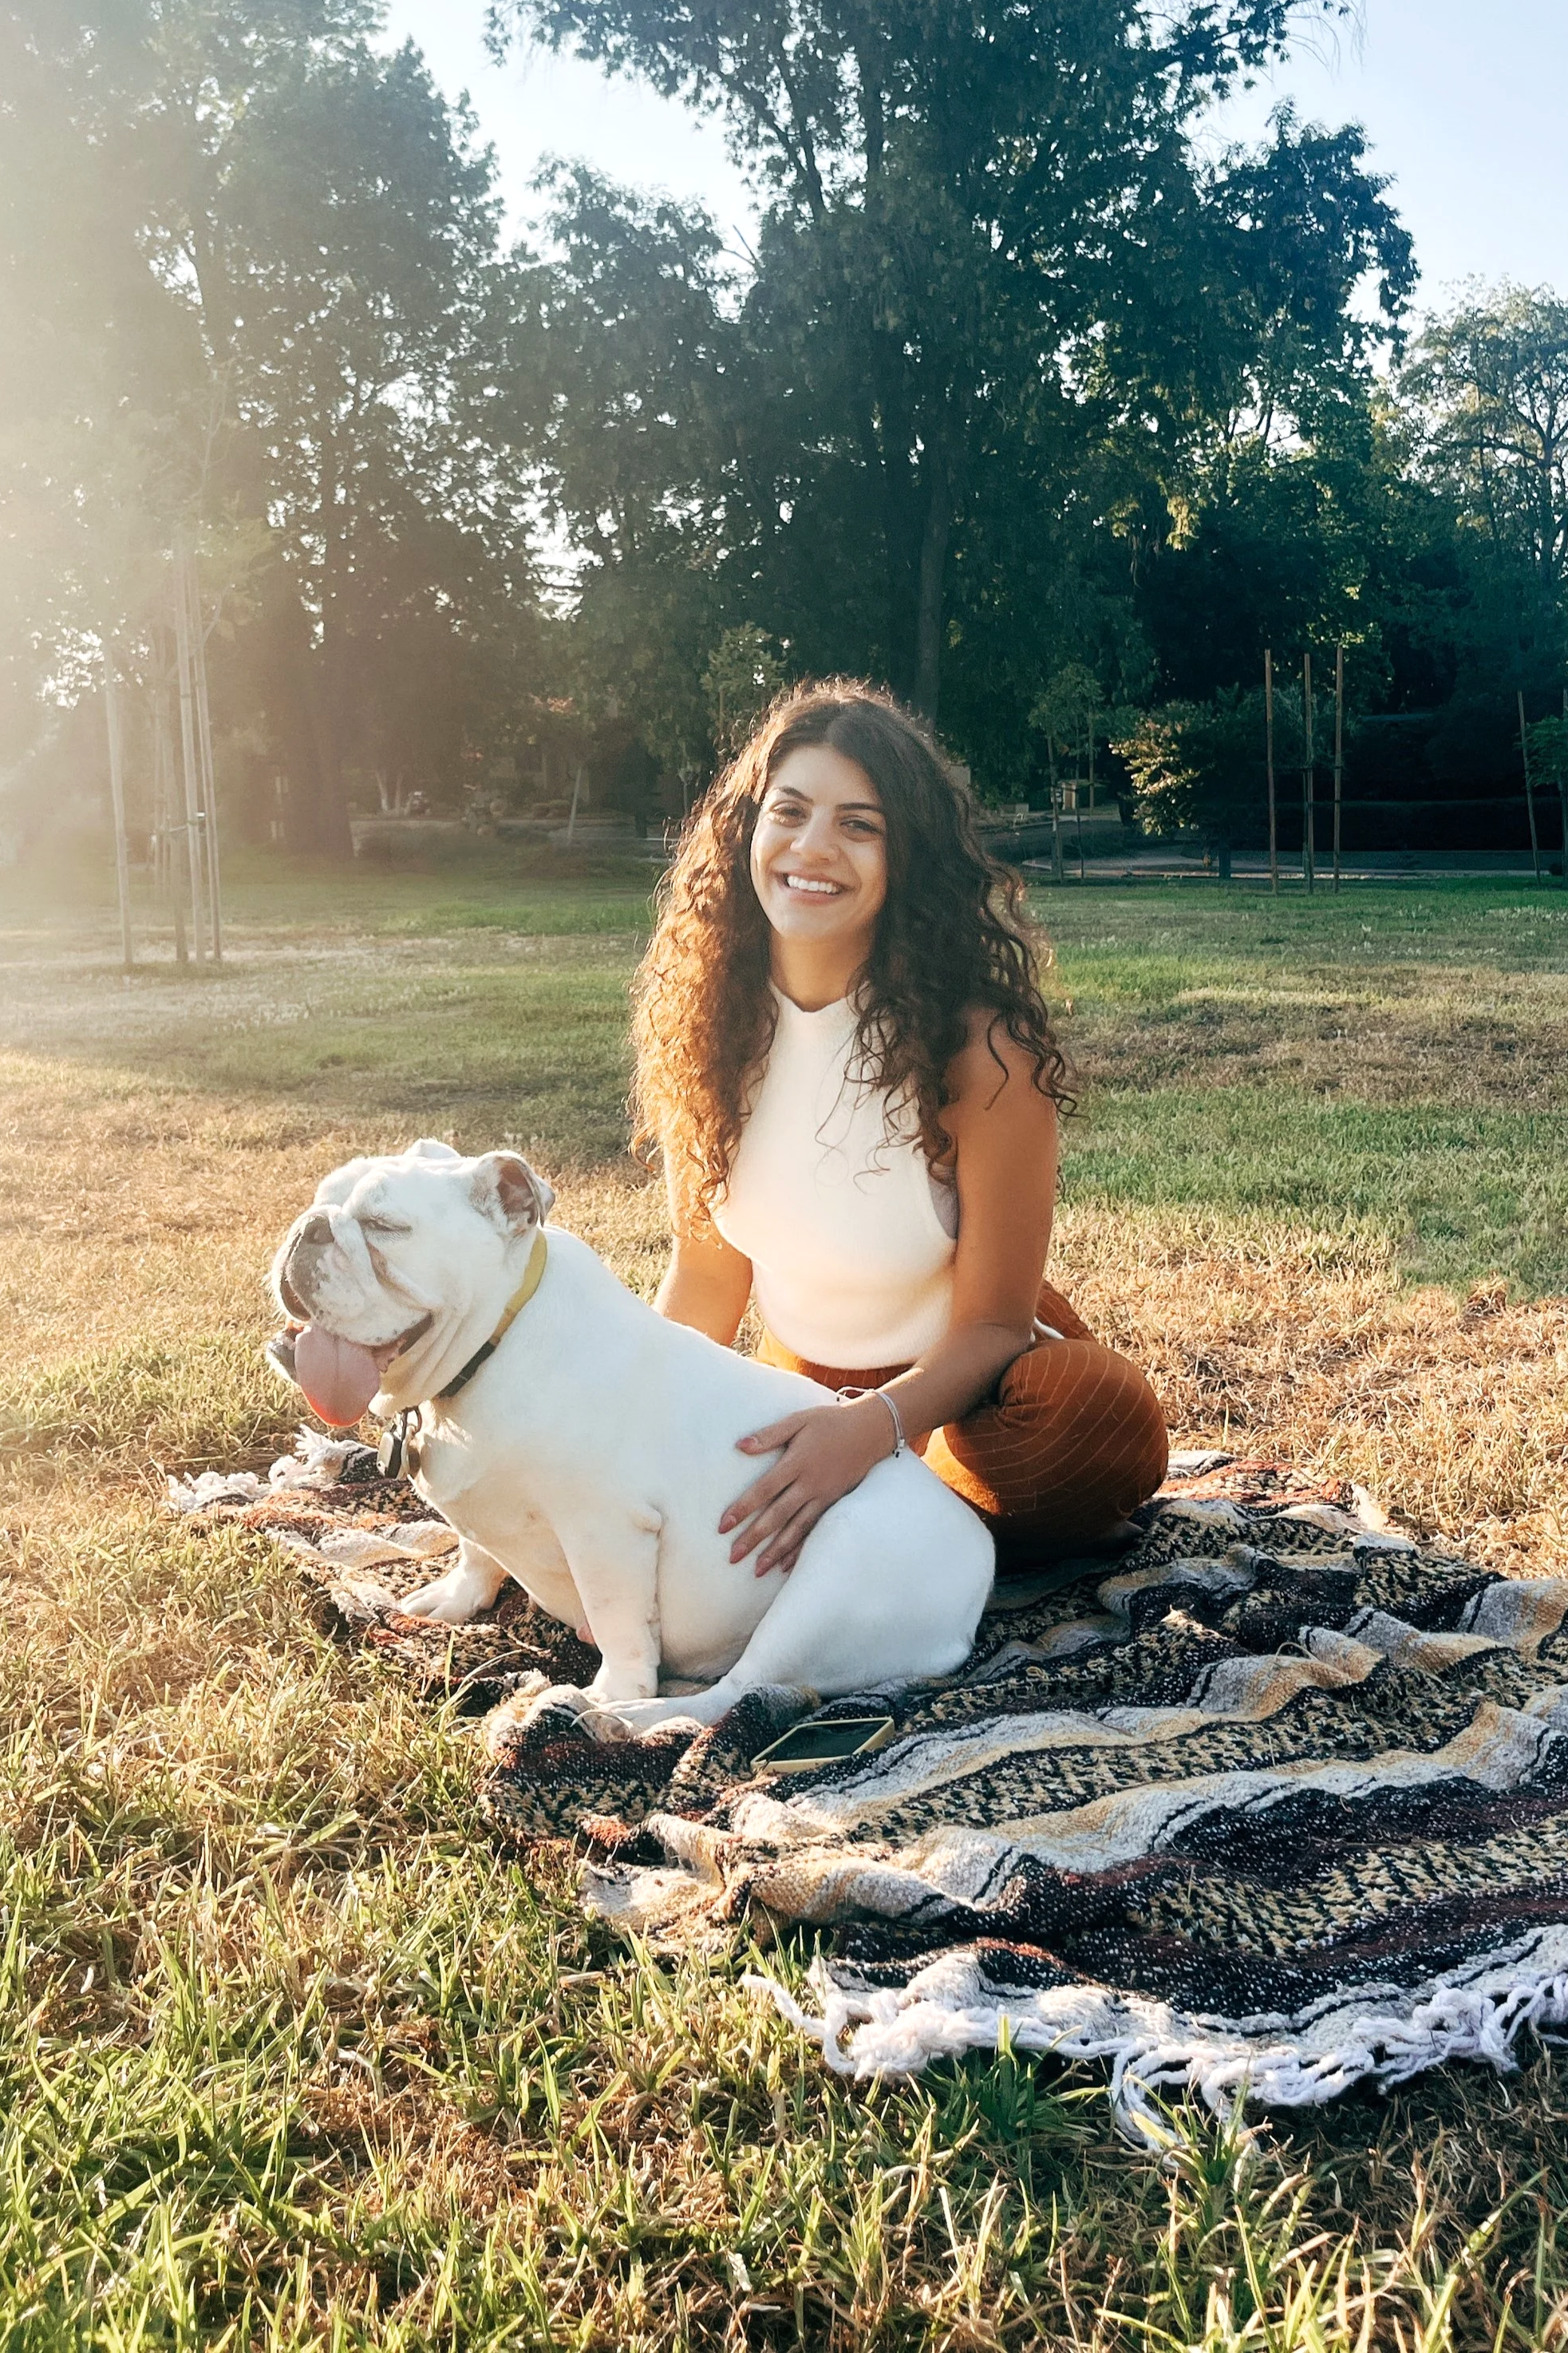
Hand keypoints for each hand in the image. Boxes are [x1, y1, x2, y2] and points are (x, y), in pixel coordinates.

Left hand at [720, 1399, 895, 1577]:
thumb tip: (739, 1446)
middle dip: (754, 1538)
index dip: (743, 1508)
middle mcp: (810, 1484)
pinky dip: (800, 1549)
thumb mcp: (799, 1420)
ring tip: (757, 1570)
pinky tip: (786, 1565)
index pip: (764, 1490)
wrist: (871, 1431)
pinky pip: (814, 1531)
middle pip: (777, 1516)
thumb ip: (770, 1435)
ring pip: (796, 1529)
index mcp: (797, 1463)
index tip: (723, 1526)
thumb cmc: (830, 1423)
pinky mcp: (833, 1504)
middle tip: (733, 1557)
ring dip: (776, 1551)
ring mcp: (823, 1497)